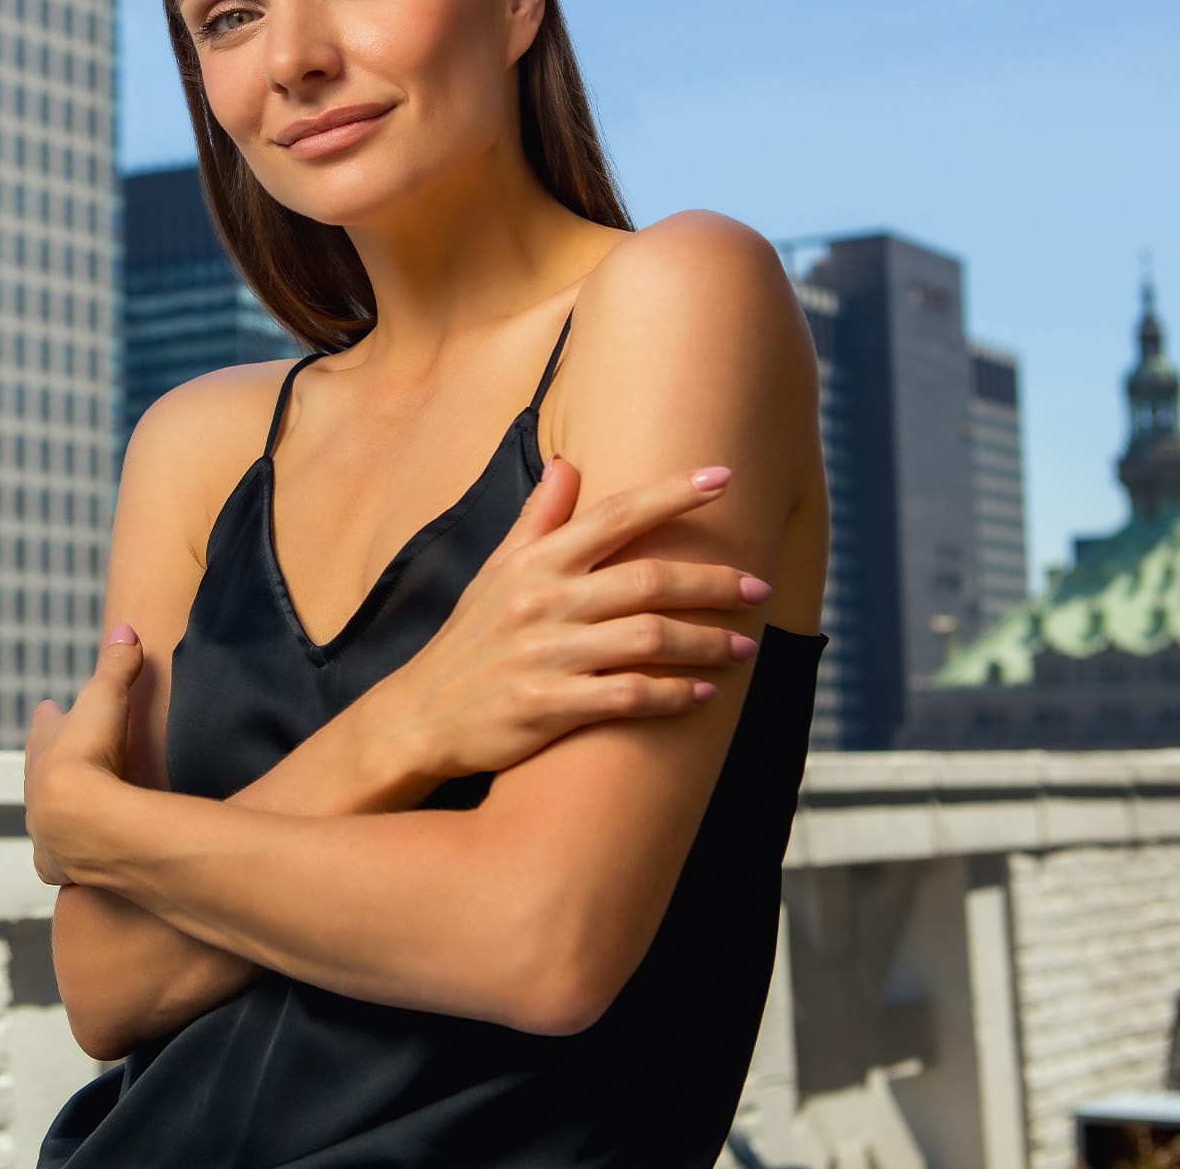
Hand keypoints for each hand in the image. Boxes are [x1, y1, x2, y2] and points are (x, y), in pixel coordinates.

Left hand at [24, 624, 145, 886]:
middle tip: (59, 761)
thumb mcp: (106, 697)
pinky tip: (66, 862)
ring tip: (64, 812)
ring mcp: (42, 826)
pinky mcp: (56, 862)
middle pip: (39, 770)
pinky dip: (61, 858)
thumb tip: (125, 628)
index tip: (48, 709)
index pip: (44, 724)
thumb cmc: (88, 752)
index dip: (49, 717)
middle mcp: (35, 785)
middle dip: (48, 764)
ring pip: (42, 816)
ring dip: (52, 811)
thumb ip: (116, 664)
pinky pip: (56, 860)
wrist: (77, 817)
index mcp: (44, 743)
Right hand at [368, 460, 769, 782]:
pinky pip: (629, 696)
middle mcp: (541, 602)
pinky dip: (675, 695)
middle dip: (714, 582)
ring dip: (707, 643)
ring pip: (649, 638)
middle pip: (648, 579)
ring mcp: (545, 655)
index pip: (613, 515)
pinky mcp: (547, 707)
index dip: (671, 494)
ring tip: (744, 647)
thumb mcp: (495, 572)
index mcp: (534, 563)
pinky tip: (703, 695)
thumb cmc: (470, 640)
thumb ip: (537, 519)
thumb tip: (567, 464)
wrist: (421, 714)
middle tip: (758, 588)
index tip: (723, 477)